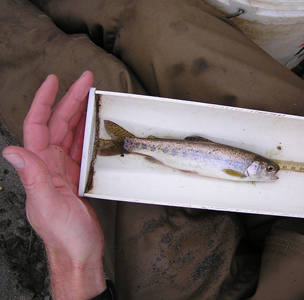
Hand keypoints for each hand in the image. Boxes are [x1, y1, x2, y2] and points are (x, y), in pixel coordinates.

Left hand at [2, 71, 105, 298]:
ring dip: (81, 113)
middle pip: (58, 124)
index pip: (38, 126)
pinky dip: (89, 133)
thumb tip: (11, 149)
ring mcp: (62, 169)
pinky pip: (81, 148)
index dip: (45, 101)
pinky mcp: (76, 176)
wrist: (79, 252)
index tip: (55, 81)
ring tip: (93, 96)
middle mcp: (48, 164)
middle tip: (86, 81)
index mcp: (39, 167)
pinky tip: (96, 125)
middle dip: (71, 100)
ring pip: (70, 133)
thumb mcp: (48, 205)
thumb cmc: (64, 233)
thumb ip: (32, 177)